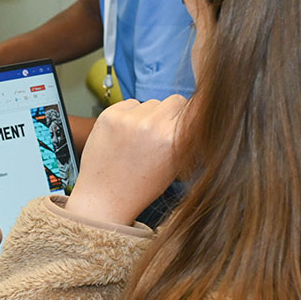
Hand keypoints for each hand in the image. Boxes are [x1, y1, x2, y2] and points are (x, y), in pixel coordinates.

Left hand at [65, 95, 187, 225]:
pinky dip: (129, 115)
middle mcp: (152, 124)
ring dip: (149, 115)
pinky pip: (130, 104)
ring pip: (151, 103)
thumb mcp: (175, 166)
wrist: (104, 198)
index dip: (192, 115)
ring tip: (138, 140)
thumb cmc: (141, 187)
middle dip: (171, 115)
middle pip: (175, 101)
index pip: (196, 107)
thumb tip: (197, 112)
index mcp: (174, 139)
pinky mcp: (109, 114)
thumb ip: (186, 139)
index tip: (186, 121)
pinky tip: (123, 136)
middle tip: (160, 134)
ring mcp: (129, 118)